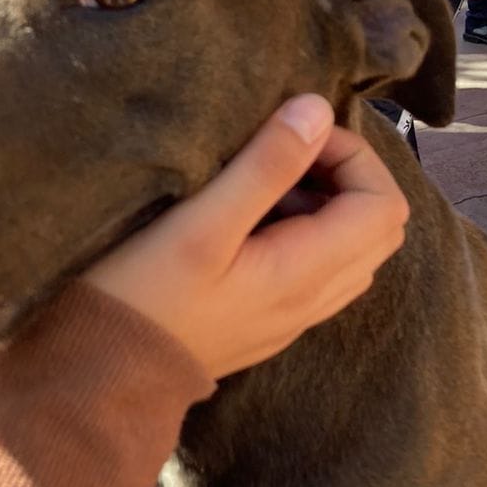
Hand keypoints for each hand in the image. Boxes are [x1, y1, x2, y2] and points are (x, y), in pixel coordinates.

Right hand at [85, 96, 408, 379]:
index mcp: (305, 274)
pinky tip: (248, 222)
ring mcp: (293, 317)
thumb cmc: (141, 296)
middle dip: (346, 177)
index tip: (294, 136)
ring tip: (262, 185)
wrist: (102, 376)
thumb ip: (263, 167)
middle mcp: (312, 301)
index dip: (352, 156)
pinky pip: (320, 270)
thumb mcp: (199, 223)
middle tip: (285, 155)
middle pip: (379, 228)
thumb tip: (315, 110)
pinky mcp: (269, 321)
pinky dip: (306, 233)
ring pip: (352, 250)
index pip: (384, 205)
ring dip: (325, 205)